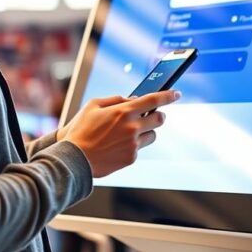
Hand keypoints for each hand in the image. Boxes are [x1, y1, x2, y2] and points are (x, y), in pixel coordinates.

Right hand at [60, 90, 179, 176]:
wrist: (74, 158)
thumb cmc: (81, 130)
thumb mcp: (93, 105)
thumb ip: (115, 99)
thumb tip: (132, 100)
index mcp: (123, 111)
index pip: (154, 100)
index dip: (168, 95)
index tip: (176, 93)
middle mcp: (132, 127)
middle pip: (160, 119)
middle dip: (158, 115)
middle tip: (152, 114)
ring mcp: (133, 144)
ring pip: (152, 135)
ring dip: (146, 131)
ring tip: (129, 132)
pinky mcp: (131, 157)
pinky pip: (140, 148)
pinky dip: (134, 144)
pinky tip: (118, 145)